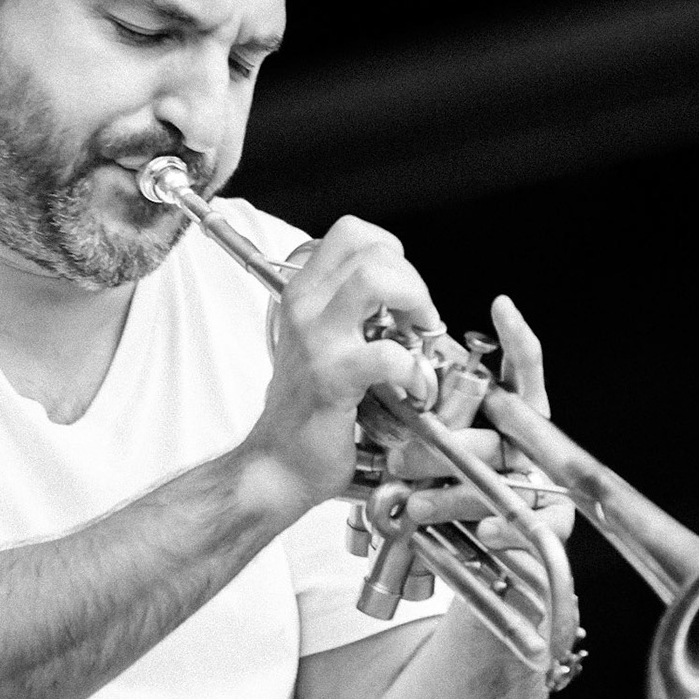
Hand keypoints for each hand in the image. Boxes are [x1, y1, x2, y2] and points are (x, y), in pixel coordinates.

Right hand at [241, 216, 443, 507]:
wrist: (279, 465)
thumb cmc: (306, 411)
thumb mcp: (321, 344)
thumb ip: (352, 314)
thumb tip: (405, 300)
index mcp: (303, 294)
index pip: (353, 233)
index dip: (392, 252)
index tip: (402, 292)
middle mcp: (305, 307)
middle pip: (372, 250)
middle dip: (413, 281)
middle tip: (418, 322)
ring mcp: (316, 339)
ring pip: (376, 278)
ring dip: (414, 303)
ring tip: (418, 338)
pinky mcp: (332, 376)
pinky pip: (388, 353)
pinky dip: (415, 370)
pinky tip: (415, 389)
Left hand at [387, 297, 576, 552]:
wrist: (475, 553)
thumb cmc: (451, 490)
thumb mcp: (434, 448)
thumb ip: (423, 417)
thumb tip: (385, 378)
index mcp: (512, 414)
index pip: (521, 369)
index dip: (516, 339)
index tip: (501, 308)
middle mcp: (531, 441)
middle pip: (496, 431)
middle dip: (446, 446)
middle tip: (400, 458)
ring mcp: (544, 479)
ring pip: (506, 478)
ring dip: (456, 494)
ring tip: (416, 506)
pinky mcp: (553, 519)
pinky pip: (537, 520)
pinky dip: (507, 527)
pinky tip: (486, 531)